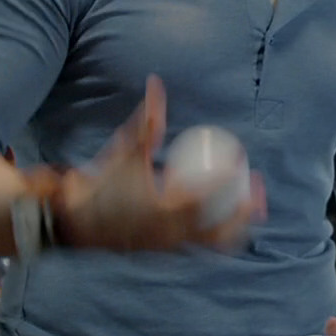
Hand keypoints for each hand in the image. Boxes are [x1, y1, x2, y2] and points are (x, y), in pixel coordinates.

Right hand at [51, 74, 265, 251]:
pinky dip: (224, 233)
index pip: (202, 195)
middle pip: (221, 228)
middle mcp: (170, 234)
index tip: (240, 159)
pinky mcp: (172, 252)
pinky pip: (206, 246)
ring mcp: (172, 246)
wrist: (78, 219)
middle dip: (246, 208)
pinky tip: (236, 214)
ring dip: (241, 224)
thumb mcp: (125, 150)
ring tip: (256, 203)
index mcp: (160, 209)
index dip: (226, 178)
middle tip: (258, 183)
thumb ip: (146, 121)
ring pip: (217, 243)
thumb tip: (156, 83)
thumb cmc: (105, 181)